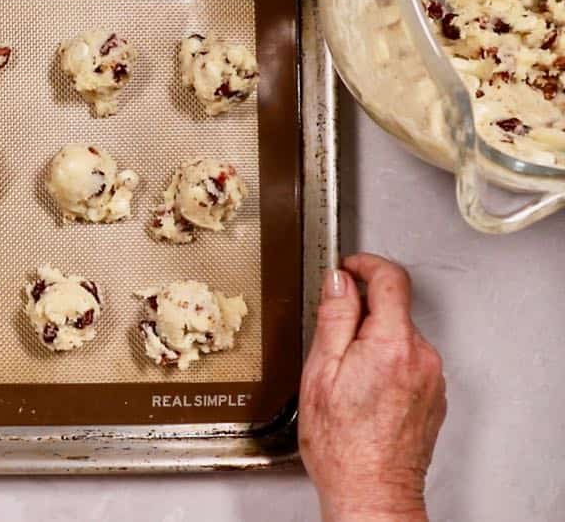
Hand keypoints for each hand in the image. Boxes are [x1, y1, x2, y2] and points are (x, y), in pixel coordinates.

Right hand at [299, 254, 446, 521]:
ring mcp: (432, 378)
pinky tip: (363, 391)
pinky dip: (386, 363)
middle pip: (393, 309)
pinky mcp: (434, 396)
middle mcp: (420, 357)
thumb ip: (334, 318)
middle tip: (331, 335)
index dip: (365, 264)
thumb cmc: (340, 443)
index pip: (390, 279)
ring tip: (344, 375)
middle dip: (362, 311)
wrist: (371, 490)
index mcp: (391, 344)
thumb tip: (339, 280)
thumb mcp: (320, 371)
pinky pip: (408, 362)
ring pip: (399, 337)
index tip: (348, 267)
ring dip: (373, 341)